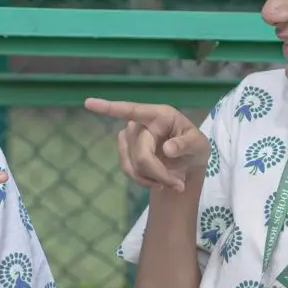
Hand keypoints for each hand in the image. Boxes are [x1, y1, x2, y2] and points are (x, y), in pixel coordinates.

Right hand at [84, 98, 209, 192]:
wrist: (188, 162)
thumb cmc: (194, 146)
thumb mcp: (200, 145)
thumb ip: (187, 145)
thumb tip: (167, 150)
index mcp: (158, 115)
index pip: (131, 110)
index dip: (109, 108)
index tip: (87, 103)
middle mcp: (139, 123)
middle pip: (141, 155)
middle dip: (159, 174)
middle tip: (178, 185)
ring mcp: (129, 138)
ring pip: (133, 166)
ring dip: (152, 179)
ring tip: (172, 183)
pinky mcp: (125, 152)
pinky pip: (129, 171)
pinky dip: (144, 181)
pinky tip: (158, 182)